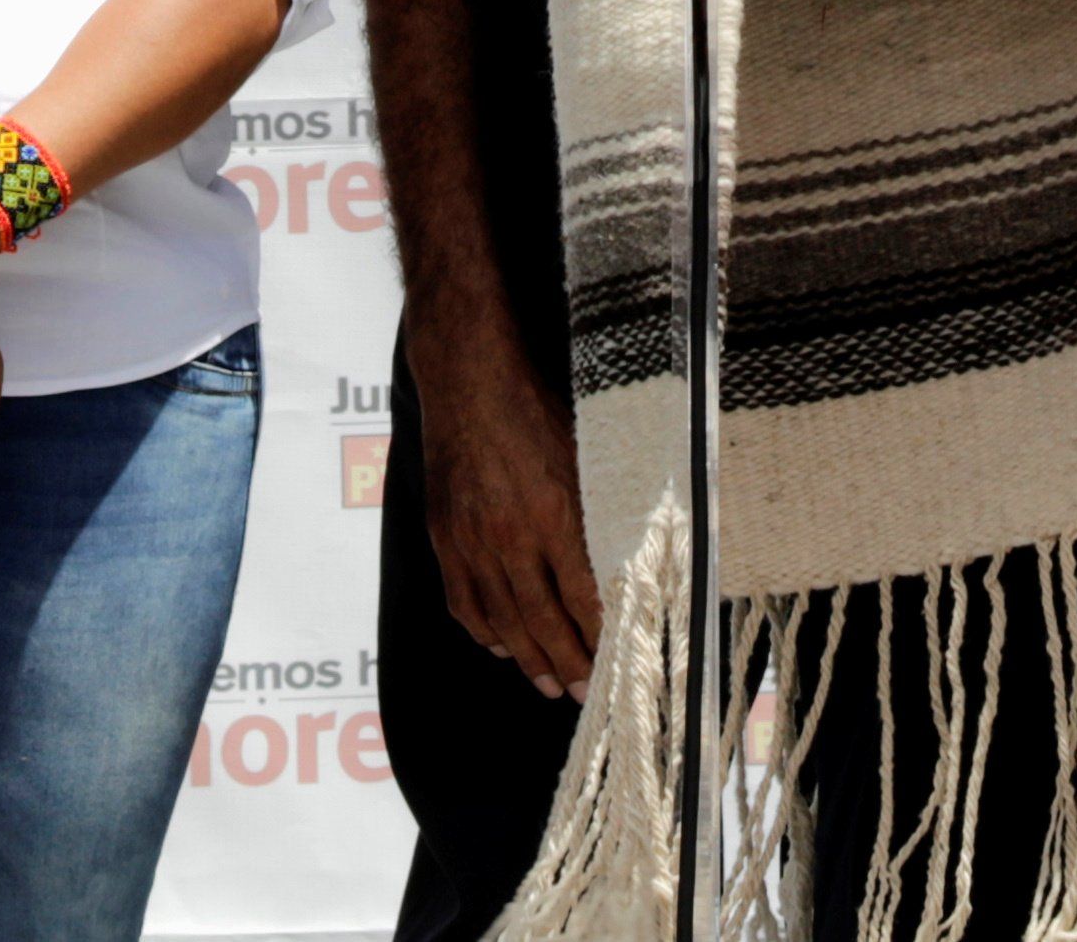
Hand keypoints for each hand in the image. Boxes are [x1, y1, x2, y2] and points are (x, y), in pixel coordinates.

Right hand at [421, 336, 604, 699]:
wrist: (470, 383)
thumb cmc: (538, 412)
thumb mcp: (586, 455)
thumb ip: (601, 511)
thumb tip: (630, 557)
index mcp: (555, 512)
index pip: (584, 595)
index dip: (601, 635)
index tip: (619, 659)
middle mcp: (511, 534)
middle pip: (542, 619)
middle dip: (569, 662)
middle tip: (587, 693)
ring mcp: (472, 540)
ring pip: (502, 619)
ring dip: (528, 658)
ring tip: (550, 684)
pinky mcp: (446, 537)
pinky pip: (463, 600)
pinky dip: (483, 631)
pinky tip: (500, 646)